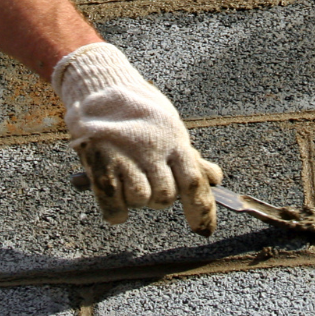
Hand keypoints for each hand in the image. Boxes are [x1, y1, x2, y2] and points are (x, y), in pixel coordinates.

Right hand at [51, 42, 223, 235]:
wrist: (98, 84)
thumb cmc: (138, 108)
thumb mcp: (169, 126)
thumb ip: (190, 157)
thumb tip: (216, 178)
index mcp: (174, 139)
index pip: (194, 182)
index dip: (202, 210)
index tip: (203, 231)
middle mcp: (152, 148)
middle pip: (166, 196)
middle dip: (159, 198)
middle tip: (148, 182)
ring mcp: (125, 155)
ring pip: (140, 200)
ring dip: (136, 199)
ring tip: (128, 180)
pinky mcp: (99, 161)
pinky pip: (113, 205)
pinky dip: (116, 211)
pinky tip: (116, 200)